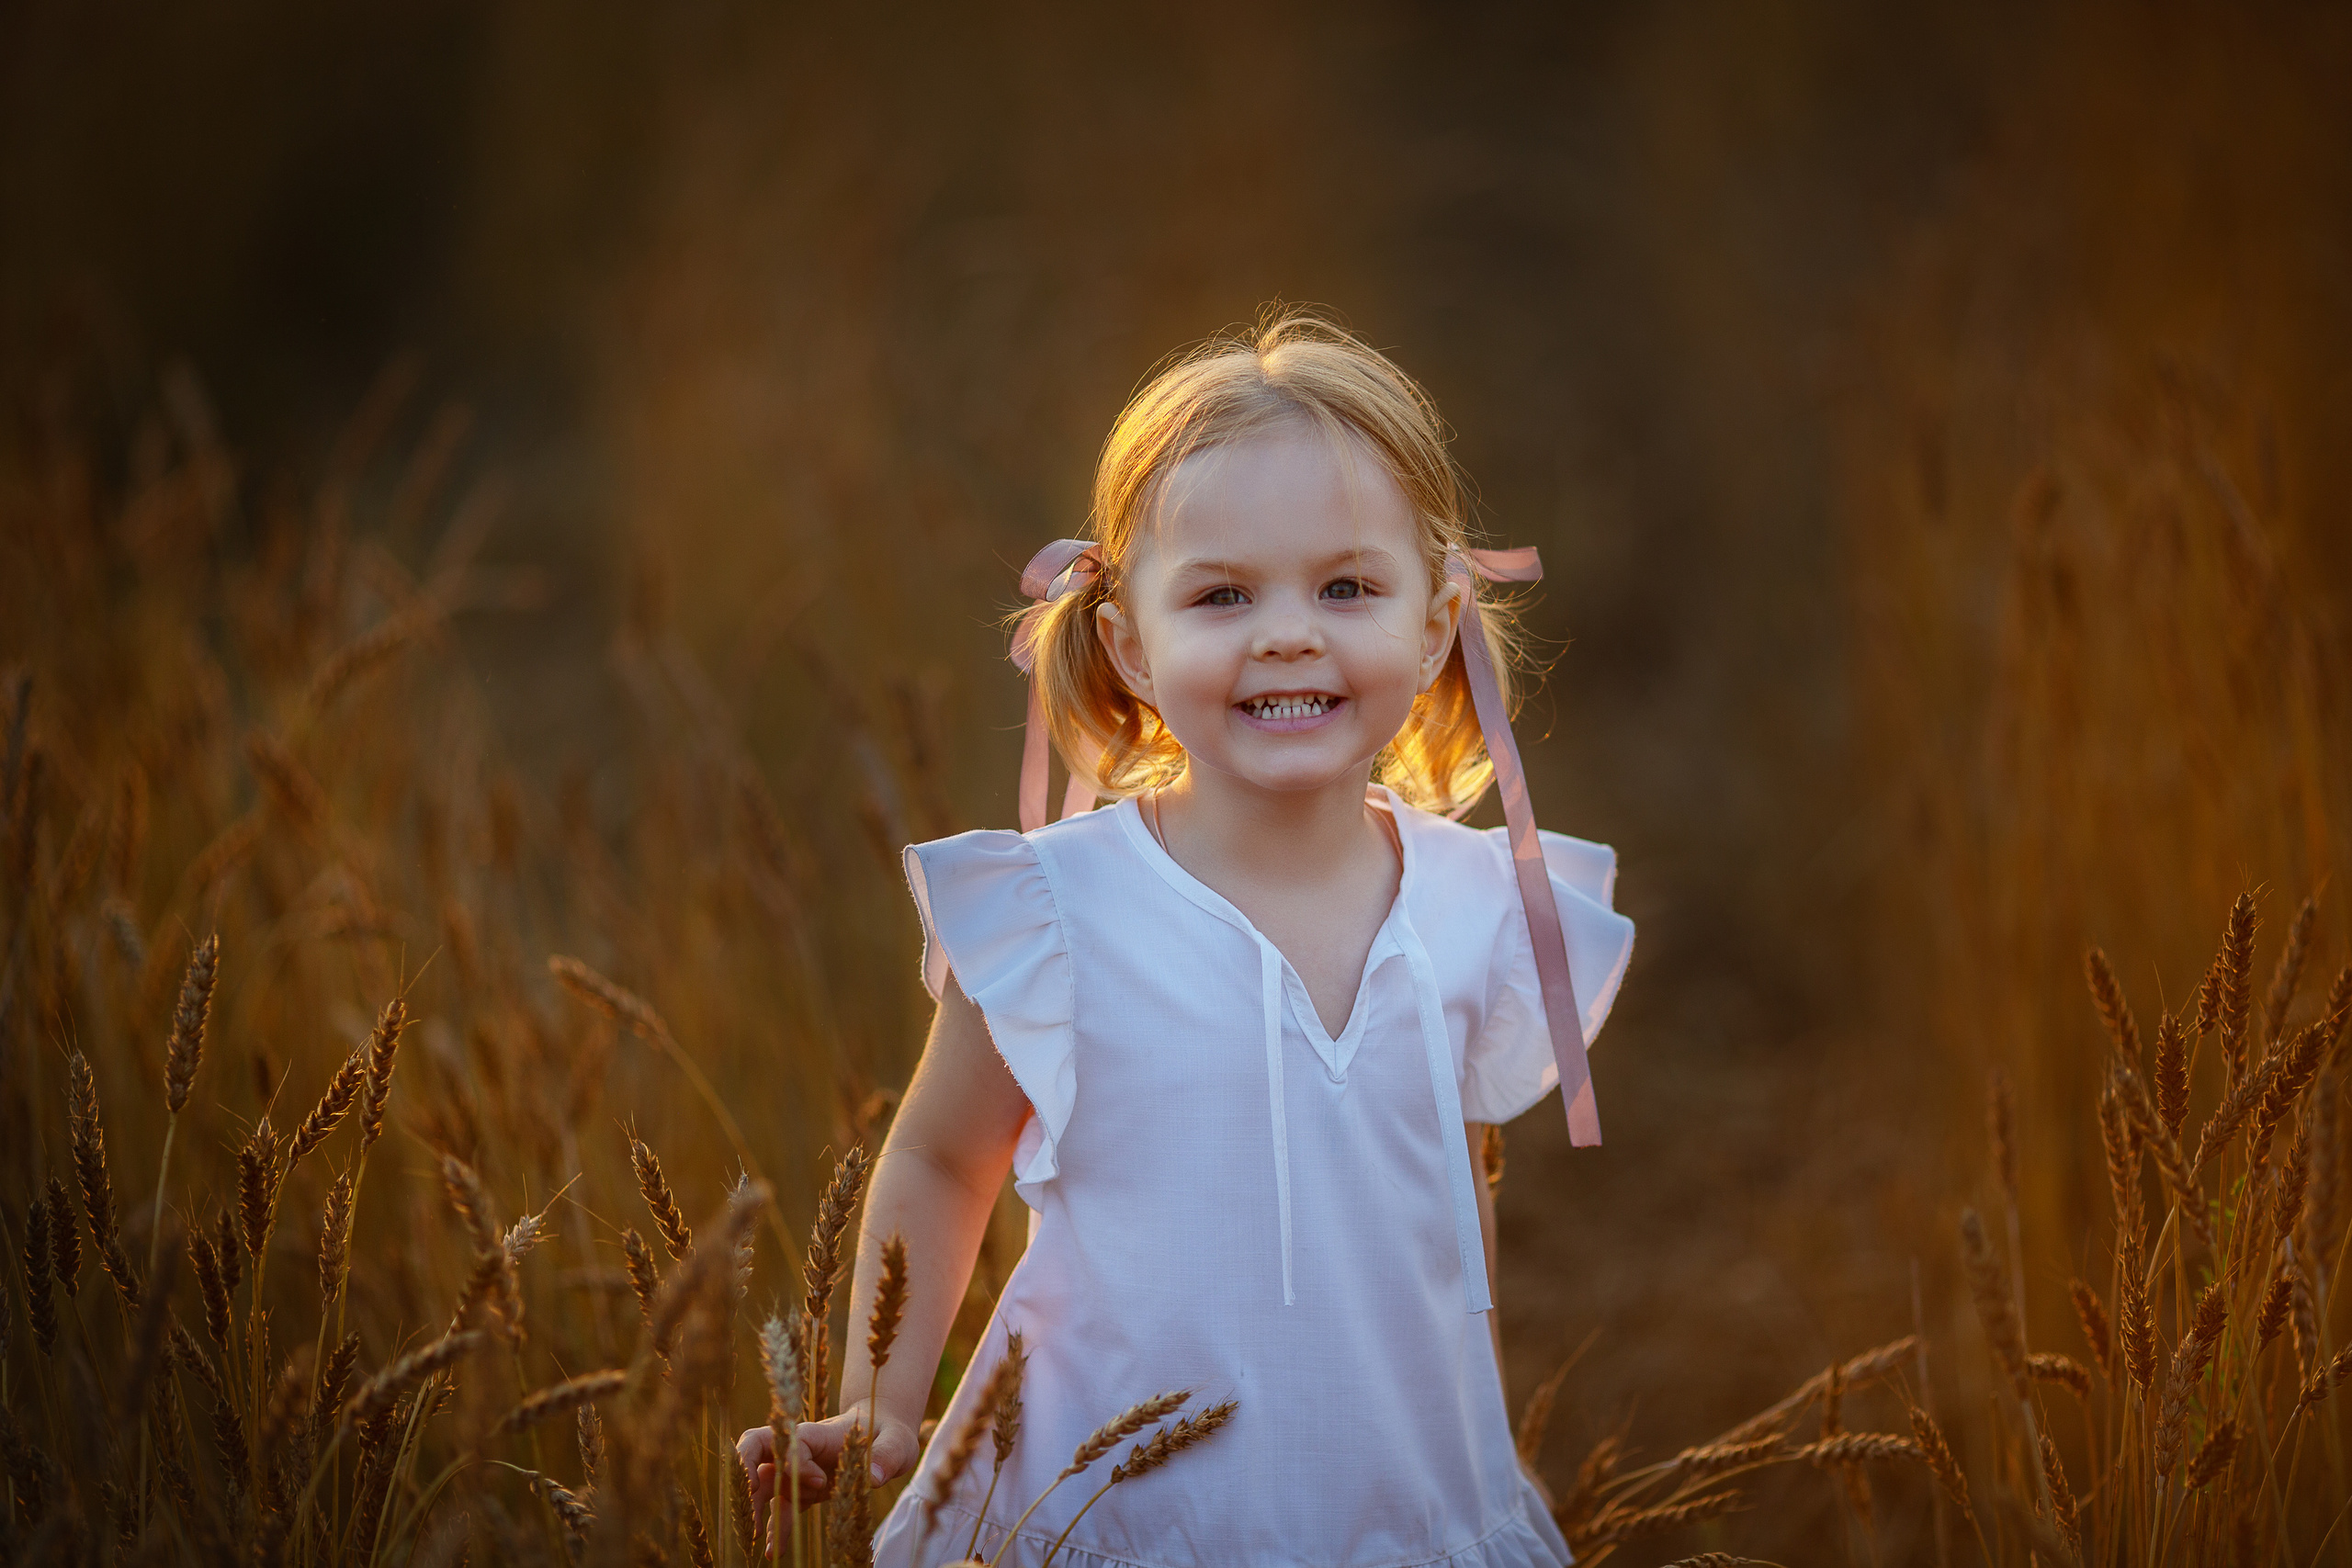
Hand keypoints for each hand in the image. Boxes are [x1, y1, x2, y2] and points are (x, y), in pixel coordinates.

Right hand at [736, 1411, 922, 1523]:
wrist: (882, 1436)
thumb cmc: (888, 1433)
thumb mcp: (897, 1441)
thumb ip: (887, 1455)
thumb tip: (874, 1477)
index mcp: (820, 1431)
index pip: (793, 1440)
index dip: (798, 1461)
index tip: (821, 1481)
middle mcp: (800, 1449)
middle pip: (757, 1447)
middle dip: (746, 1469)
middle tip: (748, 1496)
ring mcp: (797, 1471)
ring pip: (764, 1484)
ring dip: (755, 1506)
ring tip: (755, 1535)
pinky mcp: (802, 1491)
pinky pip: (782, 1508)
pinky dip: (775, 1527)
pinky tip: (774, 1550)